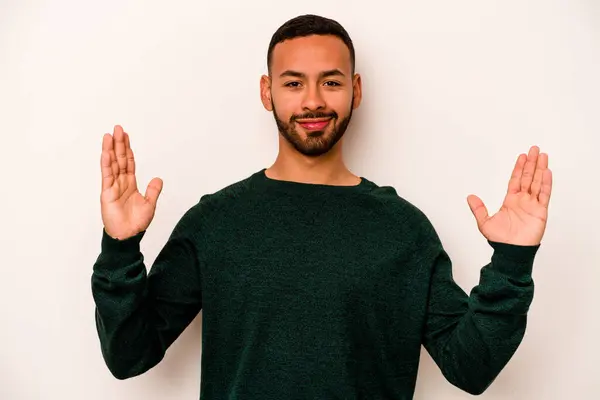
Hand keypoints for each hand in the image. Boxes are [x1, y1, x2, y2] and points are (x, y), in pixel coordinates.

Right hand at [100, 125, 162, 239]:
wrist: (128, 236)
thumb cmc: (137, 223)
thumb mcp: (150, 204)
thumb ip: (153, 190)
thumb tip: (158, 178)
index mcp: (130, 184)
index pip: (128, 163)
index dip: (127, 149)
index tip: (126, 136)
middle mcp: (120, 183)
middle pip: (119, 159)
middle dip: (119, 144)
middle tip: (118, 128)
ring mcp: (112, 187)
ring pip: (111, 164)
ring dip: (110, 149)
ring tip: (109, 135)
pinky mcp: (106, 193)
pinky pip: (107, 175)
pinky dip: (106, 163)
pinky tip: (106, 152)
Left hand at [467, 146, 552, 245]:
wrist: (511, 252)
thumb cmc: (500, 240)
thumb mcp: (484, 222)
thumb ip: (478, 209)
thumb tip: (470, 197)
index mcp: (510, 201)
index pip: (515, 180)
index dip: (519, 168)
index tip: (522, 156)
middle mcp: (523, 200)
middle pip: (528, 177)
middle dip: (531, 163)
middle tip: (534, 149)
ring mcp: (532, 205)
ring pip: (537, 183)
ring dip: (540, 169)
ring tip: (542, 156)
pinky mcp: (540, 212)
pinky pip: (544, 195)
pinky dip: (546, 184)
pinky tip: (547, 172)